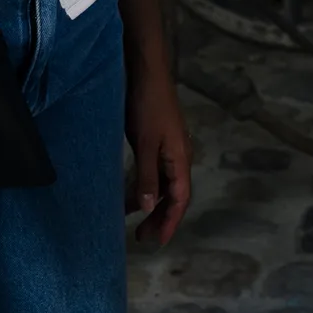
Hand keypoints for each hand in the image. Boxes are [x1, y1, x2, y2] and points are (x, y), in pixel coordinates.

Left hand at [125, 70, 192, 244]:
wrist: (147, 71)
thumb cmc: (147, 105)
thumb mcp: (145, 143)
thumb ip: (147, 175)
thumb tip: (150, 207)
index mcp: (181, 159)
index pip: (180, 200)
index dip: (169, 223)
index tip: (155, 242)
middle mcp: (180, 156)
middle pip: (174, 195)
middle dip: (160, 217)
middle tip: (140, 236)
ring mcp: (170, 147)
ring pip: (164, 184)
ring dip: (151, 202)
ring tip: (131, 218)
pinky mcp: (158, 139)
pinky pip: (155, 171)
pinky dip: (145, 185)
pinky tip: (131, 190)